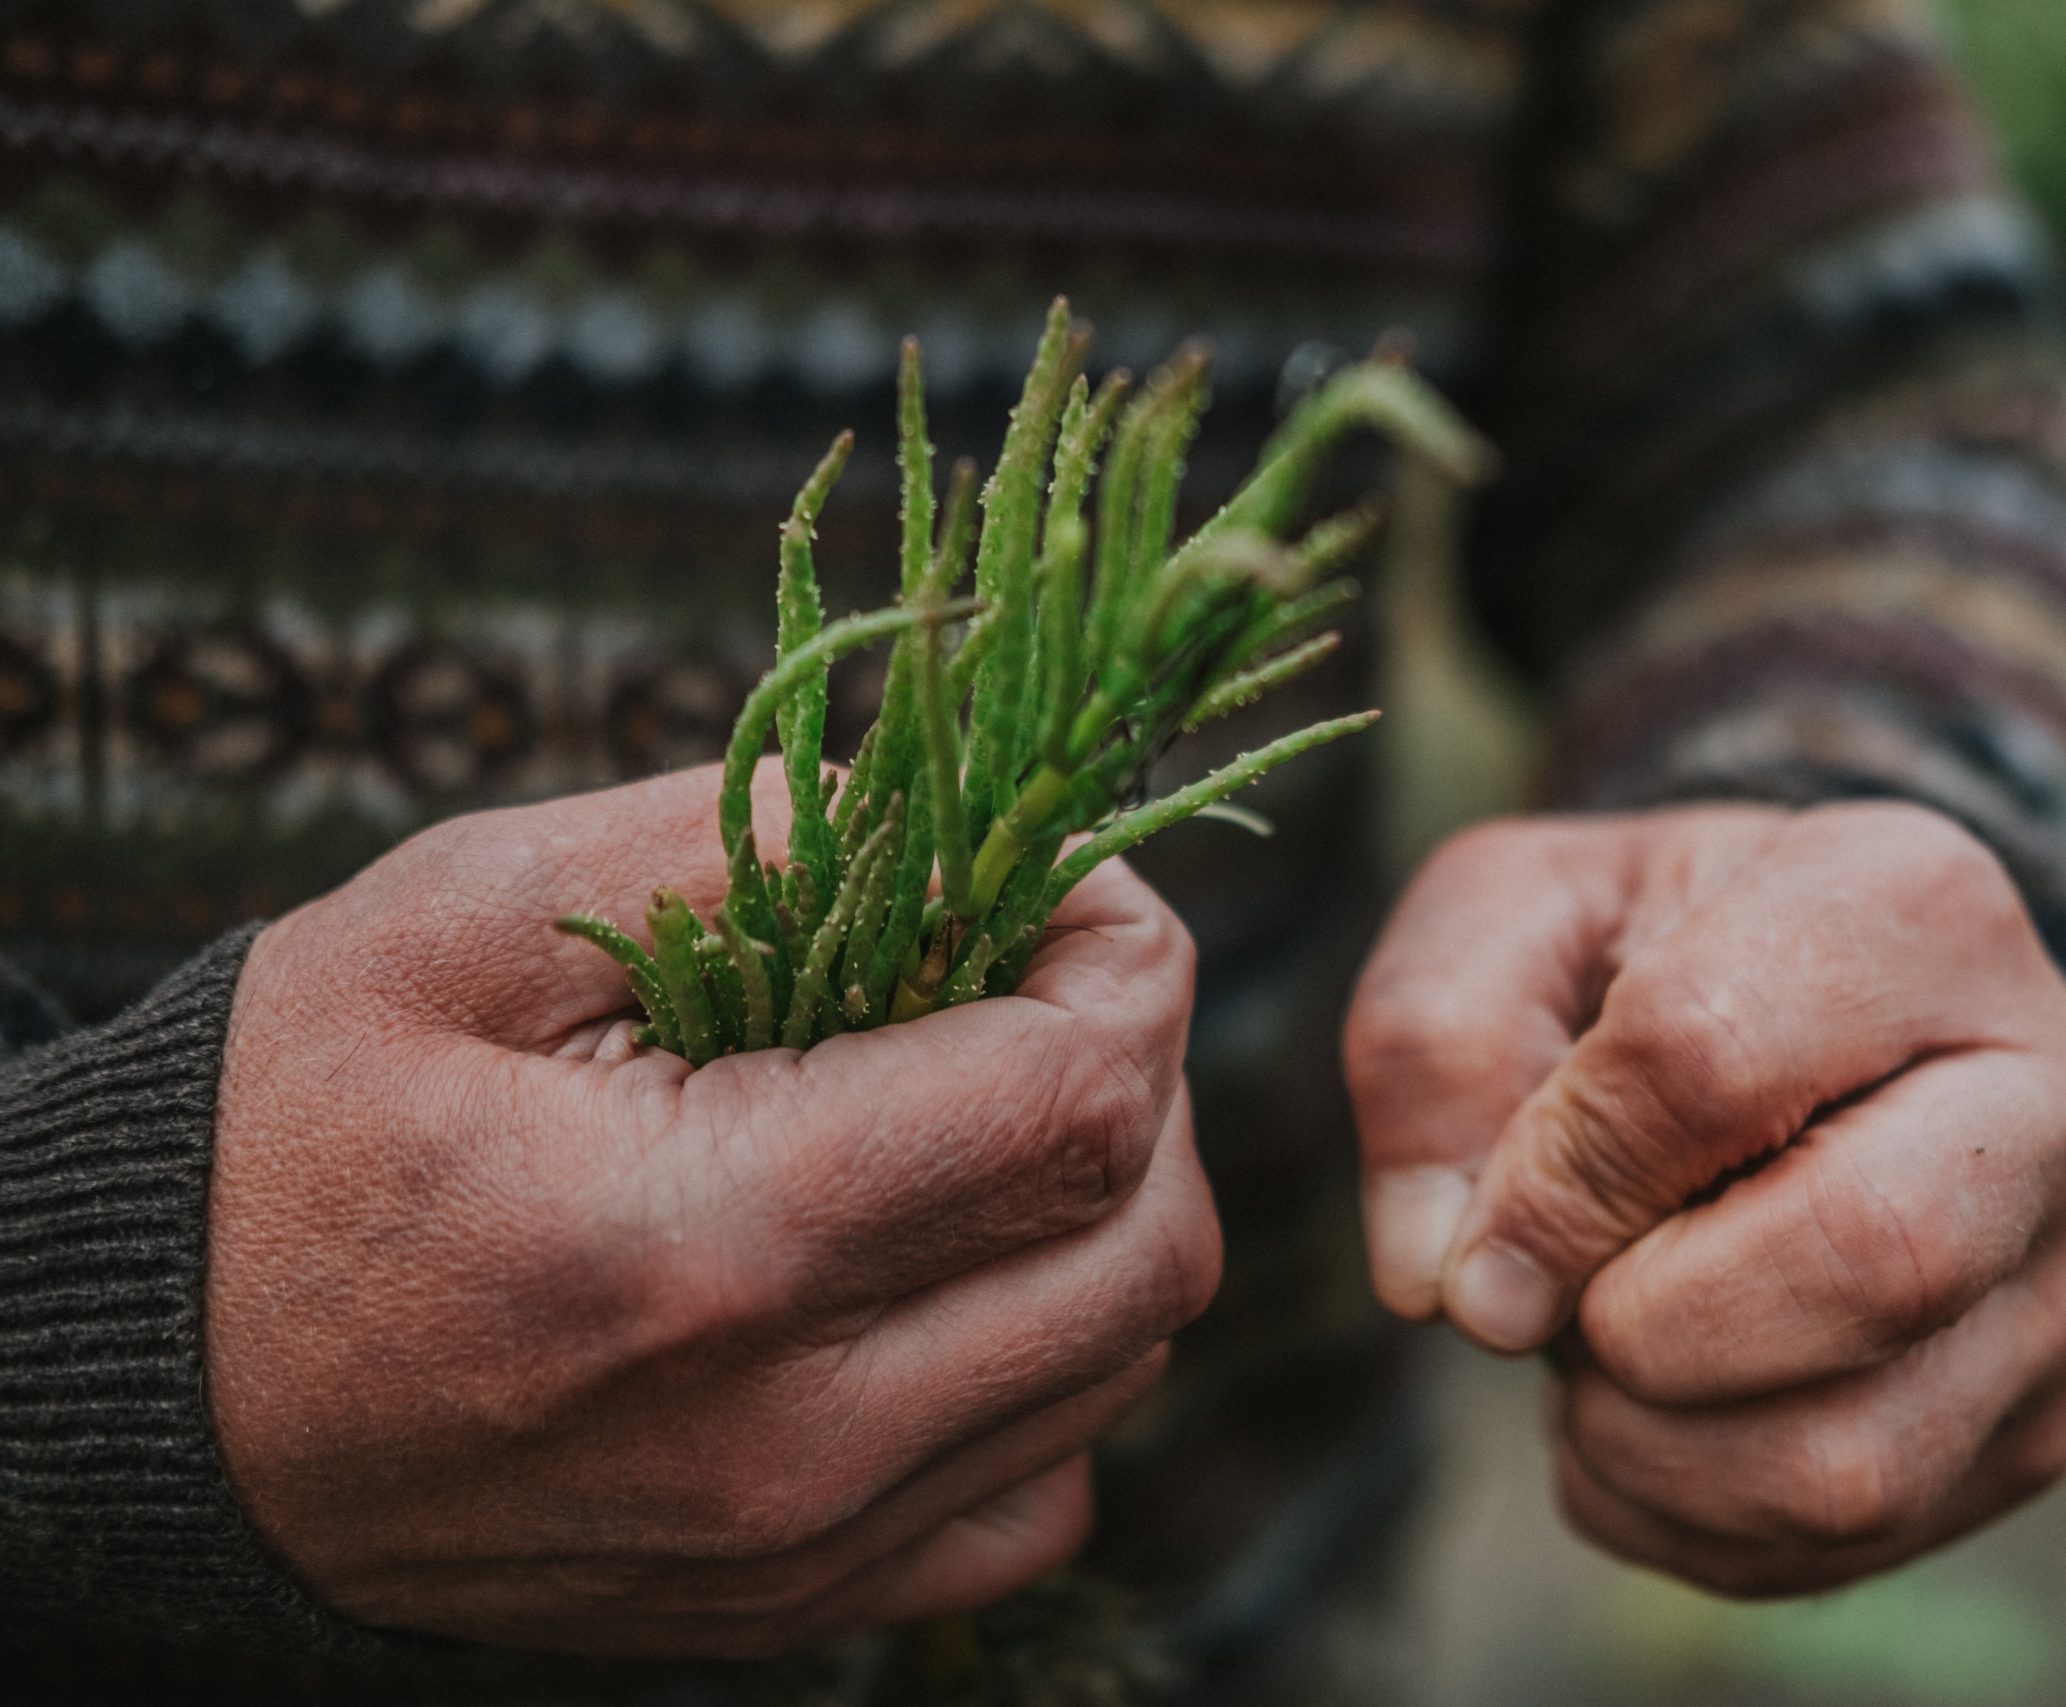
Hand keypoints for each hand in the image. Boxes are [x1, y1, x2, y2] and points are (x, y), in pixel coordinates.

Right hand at [207, 766, 1216, 1656]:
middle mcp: (789, 1433)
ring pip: (1122, 1360)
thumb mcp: (473, 917)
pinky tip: (948, 1270)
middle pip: (1146, 1243)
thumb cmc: (299, 1127)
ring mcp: (807, 1545)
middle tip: (1030, 983)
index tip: (1065, 891)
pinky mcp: (802, 1599)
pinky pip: (1046, 1486)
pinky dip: (1054, 1363)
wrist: (160, 1389)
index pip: (1077, 1099)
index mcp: (705, 1241)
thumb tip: (964, 822)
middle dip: (1139, 1073)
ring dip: (1107, 1204)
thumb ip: (744, 840)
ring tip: (981, 1103)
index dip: (1123, 958)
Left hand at [1344, 802, 2065, 1595]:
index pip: (1710, 1059)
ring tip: (1595, 1354)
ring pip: (1853, 1458)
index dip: (1557, 1177)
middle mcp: (2050, 1090)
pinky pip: (1842, 1543)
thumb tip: (1441, 1275)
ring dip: (1646, 1443)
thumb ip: (1430, 1045)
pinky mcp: (2037, 1423)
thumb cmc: (1632, 961)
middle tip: (1554, 1304)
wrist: (1787, 1026)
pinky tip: (1648, 1415)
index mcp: (1913, 906)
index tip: (1478, 1232)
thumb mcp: (1505, 920)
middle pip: (1872, 1263)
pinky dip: (1680, 1515)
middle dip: (1639, 1324)